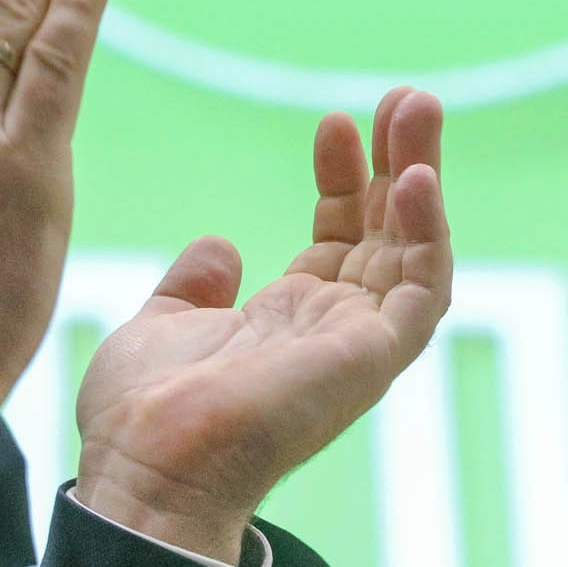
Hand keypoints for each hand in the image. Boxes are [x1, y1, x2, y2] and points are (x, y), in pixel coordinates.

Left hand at [71, 88, 450, 563]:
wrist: (146, 468)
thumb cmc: (141, 414)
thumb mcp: (163, 325)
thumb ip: (195, 287)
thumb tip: (221, 246)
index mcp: (285, 321)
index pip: (336, 237)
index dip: (340, 178)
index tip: (333, 123)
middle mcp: (331, 330)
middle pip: (384, 233)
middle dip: (397, 161)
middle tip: (407, 99)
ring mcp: (357, 344)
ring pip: (413, 248)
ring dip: (420, 175)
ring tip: (417, 106)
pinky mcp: (374, 358)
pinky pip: (423, 289)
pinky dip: (426, 231)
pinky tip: (414, 177)